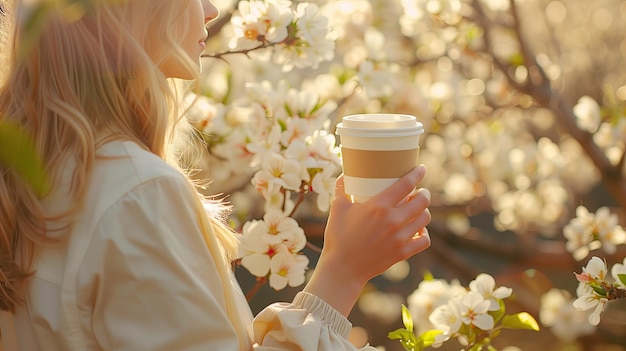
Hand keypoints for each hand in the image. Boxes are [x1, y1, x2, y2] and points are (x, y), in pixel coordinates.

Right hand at [304, 165, 430, 315]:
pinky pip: (424, 240)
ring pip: (425, 218)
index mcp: (379, 206)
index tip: (421, 169)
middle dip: (424, 193)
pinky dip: (423, 233)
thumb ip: (341, 188)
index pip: (407, 184)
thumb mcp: (337, 208)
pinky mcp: (403, 252)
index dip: (418, 174)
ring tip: (418, 209)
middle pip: (422, 201)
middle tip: (420, 191)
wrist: (342, 269)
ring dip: (424, 211)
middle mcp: (393, 220)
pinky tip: (418, 230)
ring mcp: (400, 238)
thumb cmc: (338, 237)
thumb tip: (344, 174)